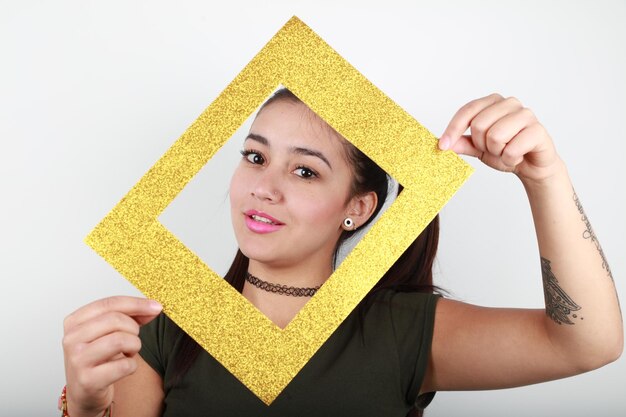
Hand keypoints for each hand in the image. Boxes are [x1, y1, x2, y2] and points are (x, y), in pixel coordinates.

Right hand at [62, 296, 161, 416]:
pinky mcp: (88, 380)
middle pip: (115, 320)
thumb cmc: (98, 358)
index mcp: (75, 322)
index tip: (156, 307)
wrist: (84, 393)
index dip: (137, 304)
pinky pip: (124, 365)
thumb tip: (154, 308)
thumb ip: (130, 316)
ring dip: (134, 346)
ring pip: (120, 340)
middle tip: (133, 338)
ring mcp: (77, 360)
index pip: (110, 303)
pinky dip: (132, 365)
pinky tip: (124, 367)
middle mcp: (71, 339)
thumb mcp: (108, 332)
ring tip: (129, 352)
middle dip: (134, 329)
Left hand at [439, 93, 560, 182]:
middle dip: (482, 145)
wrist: (532, 166)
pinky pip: (512, 149)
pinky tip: (518, 157)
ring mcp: (526, 114)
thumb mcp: (478, 148)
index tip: (443, 146)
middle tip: (494, 149)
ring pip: (495, 136)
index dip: (453, 129)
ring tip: (506, 152)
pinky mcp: (538, 130)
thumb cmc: (506, 151)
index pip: (467, 110)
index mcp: (493, 102)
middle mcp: (509, 103)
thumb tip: (443, 143)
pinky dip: (510, 159)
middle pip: (479, 125)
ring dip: (497, 152)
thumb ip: (462, 143)